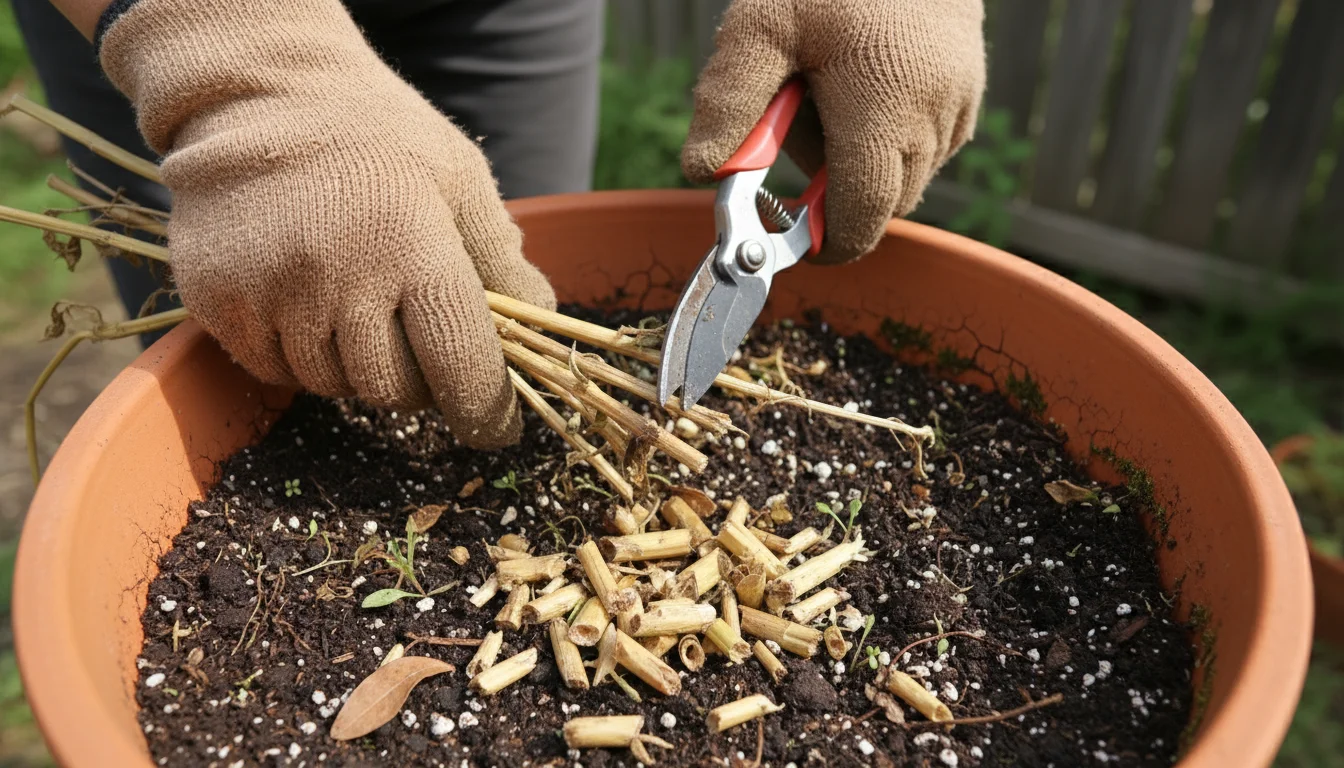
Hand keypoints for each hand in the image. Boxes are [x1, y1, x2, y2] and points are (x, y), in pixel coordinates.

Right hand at [99, 0, 554, 447]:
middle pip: (393, 390)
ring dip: (357, 367)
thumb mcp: (458, 175)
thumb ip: (501, 256)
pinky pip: (275, 369)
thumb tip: (541, 325)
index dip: (485, 409)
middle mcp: (338, 278)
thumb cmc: (375, 134)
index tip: (496, 428)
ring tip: (358, 306)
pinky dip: (302, 356)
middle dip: (418, 382)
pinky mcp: (218, 304)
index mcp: (411, 244)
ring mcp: (270, 295)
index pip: (459, 365)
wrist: (253, 92)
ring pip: (333, 385)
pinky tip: (308, 303)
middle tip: (420, 344)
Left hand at [682, 0, 985, 263]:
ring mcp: (960, 108)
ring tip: (827, 93)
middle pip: (880, 205)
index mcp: (885, 109)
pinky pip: (927, 150)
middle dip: (833, 194)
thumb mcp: (760, 26)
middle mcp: (935, 119)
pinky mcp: (970, 95)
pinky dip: (889, 142)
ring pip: (905, 180)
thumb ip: (730, 101)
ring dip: (861, 166)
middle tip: (792, 126)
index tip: (790, 240)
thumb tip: (702, 171)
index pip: (862, 217)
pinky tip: (860, 87)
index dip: (824, 242)